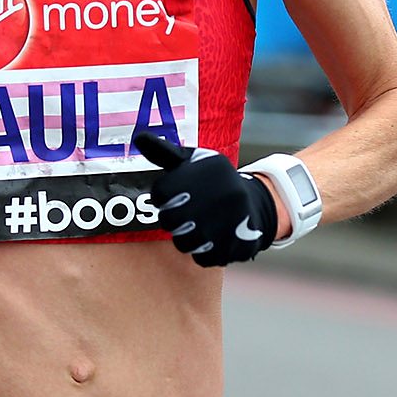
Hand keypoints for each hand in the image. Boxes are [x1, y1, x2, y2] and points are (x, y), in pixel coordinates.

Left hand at [134, 135, 277, 267]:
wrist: (256, 205)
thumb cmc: (213, 183)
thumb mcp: (194, 161)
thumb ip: (165, 152)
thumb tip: (140, 138)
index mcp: (210, 170)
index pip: (161, 192)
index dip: (162, 197)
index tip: (174, 195)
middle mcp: (225, 194)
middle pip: (169, 220)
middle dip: (172, 220)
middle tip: (184, 214)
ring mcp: (232, 222)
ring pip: (184, 242)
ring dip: (185, 238)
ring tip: (196, 227)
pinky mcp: (236, 246)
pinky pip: (202, 258)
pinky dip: (203, 252)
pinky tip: (212, 239)